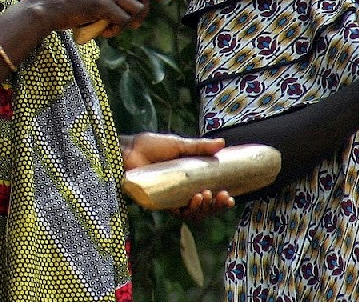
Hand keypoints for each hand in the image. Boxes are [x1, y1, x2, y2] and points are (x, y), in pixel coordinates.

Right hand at [28, 0, 159, 33]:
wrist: (45, 7)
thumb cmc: (61, 2)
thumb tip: (125, 3)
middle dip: (142, 9)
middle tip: (132, 23)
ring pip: (137, 7)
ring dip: (129, 22)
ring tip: (113, 28)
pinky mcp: (102, 4)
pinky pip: (124, 20)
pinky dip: (118, 30)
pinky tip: (104, 32)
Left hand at [121, 133, 235, 219]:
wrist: (128, 149)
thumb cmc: (150, 146)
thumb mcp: (178, 145)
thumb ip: (199, 147)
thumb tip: (223, 144)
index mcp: (188, 181)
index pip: (208, 196)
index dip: (220, 201)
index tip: (229, 198)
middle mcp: (181, 192)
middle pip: (203, 207)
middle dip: (216, 206)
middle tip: (222, 196)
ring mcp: (170, 199)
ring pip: (192, 213)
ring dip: (204, 208)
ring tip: (206, 195)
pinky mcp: (160, 202)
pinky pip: (178, 212)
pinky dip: (189, 209)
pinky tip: (196, 200)